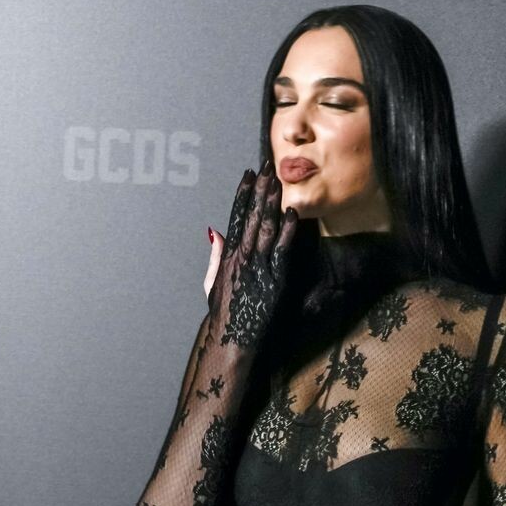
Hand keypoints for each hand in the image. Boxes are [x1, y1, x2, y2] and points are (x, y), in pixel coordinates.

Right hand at [205, 160, 297, 353]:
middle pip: (251, 217)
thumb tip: (215, 231)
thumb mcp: (213, 282)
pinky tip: (292, 214)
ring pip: (265, 229)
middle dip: (260, 190)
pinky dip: (287, 232)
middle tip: (268, 166)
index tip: (249, 175)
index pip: (235, 217)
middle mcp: (242, 258)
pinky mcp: (273, 282)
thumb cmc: (224, 313)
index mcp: (228, 257)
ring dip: (272, 203)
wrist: (232, 339)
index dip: (243, 194)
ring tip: (277, 181)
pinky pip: (281, 252)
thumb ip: (216, 256)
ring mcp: (258, 269)